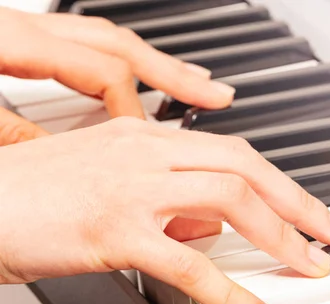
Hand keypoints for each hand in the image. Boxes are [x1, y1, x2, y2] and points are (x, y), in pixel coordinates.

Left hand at [0, 7, 234, 143]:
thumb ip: (20, 137)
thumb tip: (71, 157)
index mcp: (15, 42)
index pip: (105, 73)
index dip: (135, 110)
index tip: (151, 144)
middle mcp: (27, 28)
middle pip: (122, 44)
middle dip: (174, 72)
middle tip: (216, 95)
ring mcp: (24, 27)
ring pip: (109, 38)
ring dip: (154, 60)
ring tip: (193, 80)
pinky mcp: (15, 35)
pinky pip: (86, 42)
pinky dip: (121, 58)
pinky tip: (137, 75)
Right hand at [0, 118, 329, 303]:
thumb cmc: (35, 198)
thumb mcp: (111, 187)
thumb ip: (166, 204)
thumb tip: (210, 229)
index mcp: (146, 140)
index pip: (234, 153)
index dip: (280, 181)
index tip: (309, 208)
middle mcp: (146, 153)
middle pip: (246, 166)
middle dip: (299, 202)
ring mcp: (132, 186)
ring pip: (230, 198)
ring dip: (280, 236)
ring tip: (308, 265)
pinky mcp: (114, 228)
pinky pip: (189, 262)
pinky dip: (231, 290)